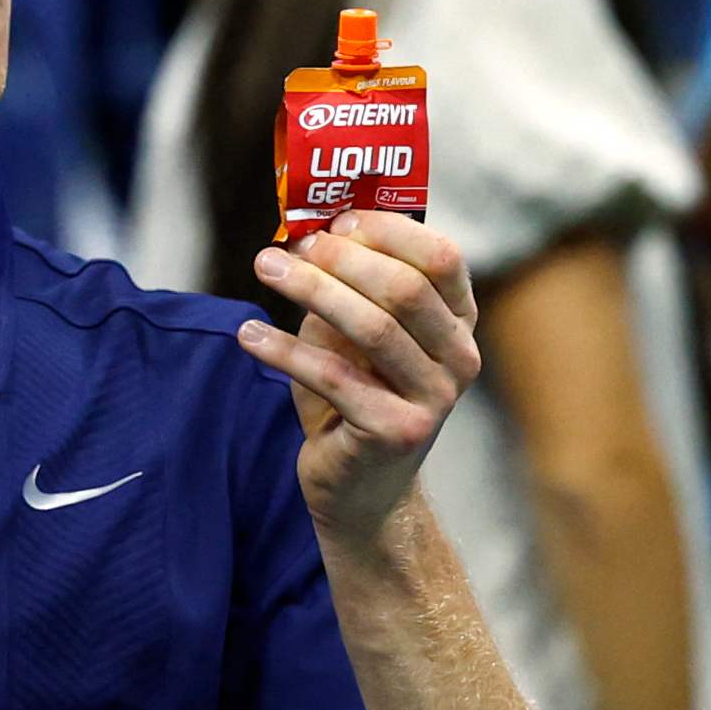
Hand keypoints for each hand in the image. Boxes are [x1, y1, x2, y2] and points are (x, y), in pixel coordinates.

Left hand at [233, 210, 479, 549]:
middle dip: (342, 259)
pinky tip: (249, 336)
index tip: (335, 221)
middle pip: (406, 289)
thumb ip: (346, 288)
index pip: (441, 258)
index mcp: (459, 322)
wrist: (361, 488)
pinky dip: (286, 351)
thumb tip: (306, 234)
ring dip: (312, 291)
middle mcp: (460, 359)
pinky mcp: (396, 433)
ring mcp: (435, 399)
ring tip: (266, 269)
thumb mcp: (353, 334)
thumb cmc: (355, 397)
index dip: (387, 231)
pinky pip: (335, 378)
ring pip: (374, 327)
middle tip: (290, 248)